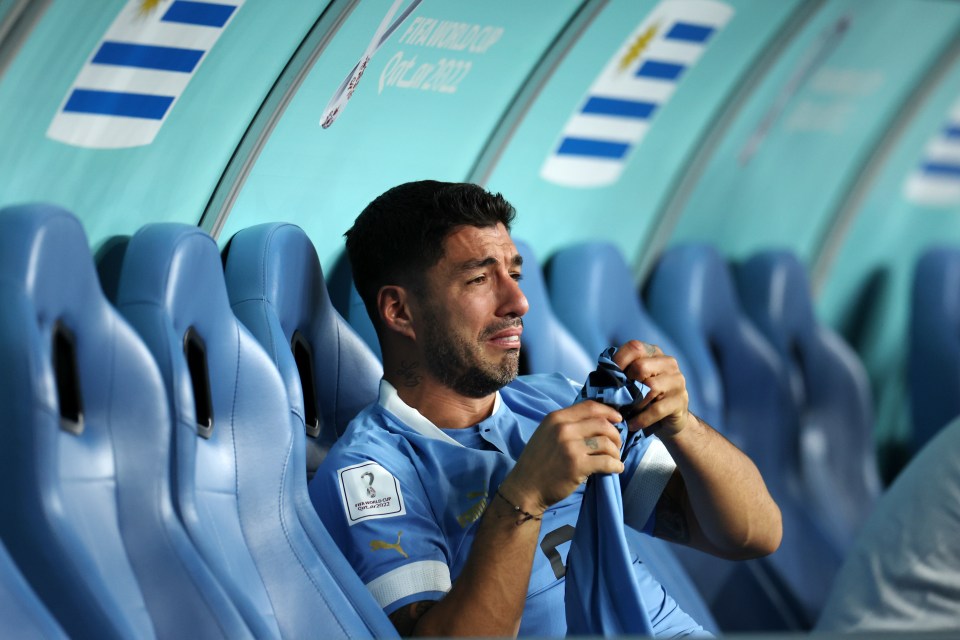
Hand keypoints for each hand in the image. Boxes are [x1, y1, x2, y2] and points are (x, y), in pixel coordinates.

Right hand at [501, 402, 624, 512]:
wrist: (526, 488)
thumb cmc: (537, 462)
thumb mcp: (546, 434)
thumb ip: (567, 424)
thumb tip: (597, 421)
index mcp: (556, 418)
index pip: (590, 406)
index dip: (608, 411)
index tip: (617, 419)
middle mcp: (563, 428)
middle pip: (602, 423)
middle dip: (615, 434)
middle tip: (617, 445)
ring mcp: (570, 447)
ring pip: (606, 442)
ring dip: (615, 451)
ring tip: (614, 458)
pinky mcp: (578, 465)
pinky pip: (606, 461)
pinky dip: (616, 465)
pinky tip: (616, 468)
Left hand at [612, 340, 692, 437]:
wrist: (669, 420)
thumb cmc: (644, 398)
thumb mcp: (633, 381)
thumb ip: (619, 373)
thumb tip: (599, 376)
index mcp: (654, 353)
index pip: (634, 347)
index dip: (618, 361)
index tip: (607, 376)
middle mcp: (668, 363)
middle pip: (641, 367)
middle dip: (626, 385)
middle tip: (618, 398)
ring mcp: (677, 381)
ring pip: (650, 387)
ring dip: (634, 403)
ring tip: (624, 413)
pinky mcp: (680, 401)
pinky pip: (657, 409)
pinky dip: (641, 419)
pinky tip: (632, 424)